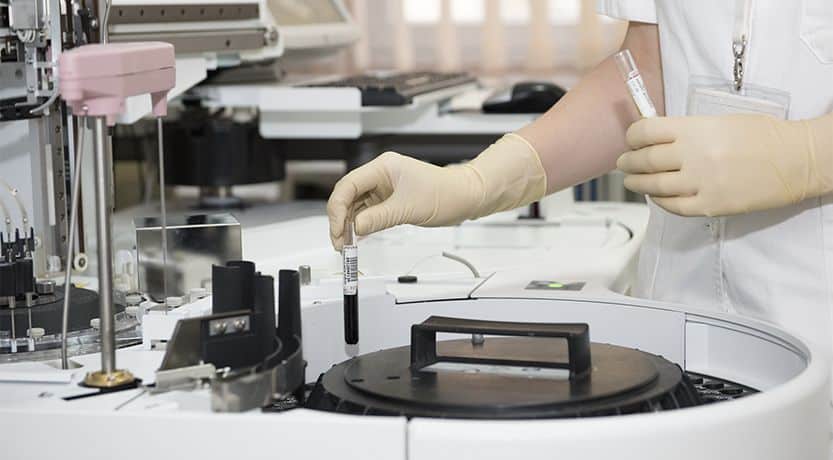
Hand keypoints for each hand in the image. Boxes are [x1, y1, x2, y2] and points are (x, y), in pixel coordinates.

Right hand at [327, 152, 481, 250]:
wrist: (465, 197)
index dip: (338, 208)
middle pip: (348, 196)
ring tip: (346, 244)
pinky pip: (367, 213)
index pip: (349, 185)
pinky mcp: (389, 201)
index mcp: (383, 167)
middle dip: (340, 219)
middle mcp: (380, 175)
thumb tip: (355, 228)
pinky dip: (361, 226)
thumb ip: (378, 218)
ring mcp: (384, 188)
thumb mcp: (408, 208)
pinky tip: (356, 237)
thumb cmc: (445, 192)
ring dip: (349, 225)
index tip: (337, 228)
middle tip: (339, 241)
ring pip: (356, 206)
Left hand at [617, 114, 832, 216]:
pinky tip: (656, 196)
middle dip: (629, 162)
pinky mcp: (709, 205)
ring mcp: (700, 183)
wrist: (797, 160)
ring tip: (632, 181)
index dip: (632, 137)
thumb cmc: (763, 136)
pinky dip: (659, 200)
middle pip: (645, 160)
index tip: (630, 140)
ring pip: (653, 185)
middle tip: (624, 163)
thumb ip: (687, 131)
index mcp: (695, 129)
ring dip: (637, 183)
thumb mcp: (721, 121)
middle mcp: (693, 156)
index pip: (646, 131)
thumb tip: (657, 139)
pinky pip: (673, 206)